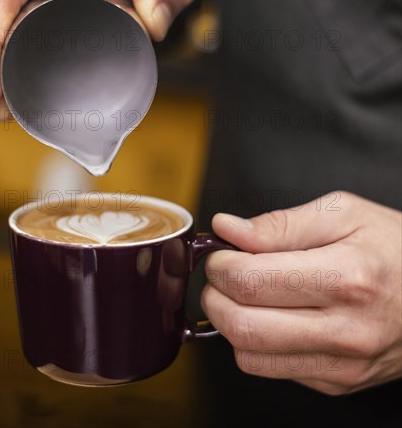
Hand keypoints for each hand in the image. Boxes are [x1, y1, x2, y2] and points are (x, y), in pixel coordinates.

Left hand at [201, 191, 401, 394]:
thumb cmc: (395, 247)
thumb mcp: (344, 214)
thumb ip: (279, 224)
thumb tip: (225, 229)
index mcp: (348, 278)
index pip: (250, 282)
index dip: (219, 265)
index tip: (221, 253)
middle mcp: (347, 330)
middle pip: (241, 326)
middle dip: (214, 296)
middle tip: (222, 274)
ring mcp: (343, 365)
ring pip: (248, 355)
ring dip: (228, 323)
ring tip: (244, 295)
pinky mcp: (338, 384)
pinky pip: (269, 369)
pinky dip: (255, 342)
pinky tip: (272, 316)